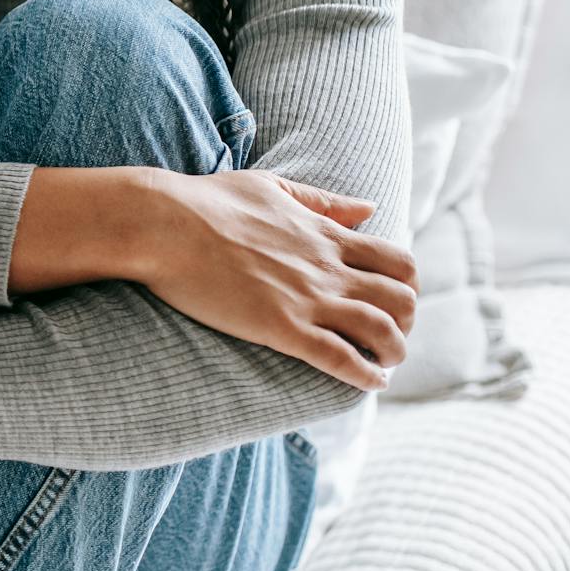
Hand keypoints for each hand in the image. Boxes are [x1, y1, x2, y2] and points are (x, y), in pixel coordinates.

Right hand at [136, 170, 417, 390]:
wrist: (162, 223)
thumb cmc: (206, 201)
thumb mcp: (272, 187)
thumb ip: (323, 200)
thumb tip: (370, 207)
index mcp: (325, 234)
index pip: (398, 262)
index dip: (407, 286)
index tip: (392, 300)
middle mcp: (327, 267)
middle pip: (403, 300)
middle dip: (406, 322)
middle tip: (389, 334)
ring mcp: (307, 298)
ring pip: (383, 332)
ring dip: (394, 353)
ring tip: (384, 363)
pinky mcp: (281, 327)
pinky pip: (341, 359)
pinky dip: (365, 375)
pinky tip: (369, 383)